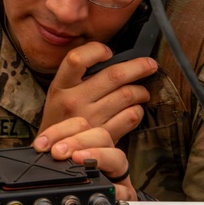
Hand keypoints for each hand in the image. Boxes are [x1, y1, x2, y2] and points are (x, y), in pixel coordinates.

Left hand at [33, 117, 136, 201]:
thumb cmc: (68, 184)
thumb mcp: (55, 166)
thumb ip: (48, 158)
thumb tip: (34, 153)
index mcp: (87, 143)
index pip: (78, 125)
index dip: (58, 131)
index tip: (41, 144)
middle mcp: (104, 153)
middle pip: (100, 134)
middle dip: (77, 141)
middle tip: (58, 153)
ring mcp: (116, 173)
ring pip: (117, 156)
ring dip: (97, 155)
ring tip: (79, 161)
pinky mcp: (124, 193)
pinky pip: (126, 189)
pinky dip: (116, 190)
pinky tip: (104, 189)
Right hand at [39, 42, 157, 142]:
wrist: (53, 154)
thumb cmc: (60, 119)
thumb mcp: (58, 94)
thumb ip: (78, 77)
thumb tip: (113, 59)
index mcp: (60, 86)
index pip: (76, 59)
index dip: (96, 50)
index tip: (109, 52)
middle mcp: (73, 101)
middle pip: (114, 75)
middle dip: (138, 67)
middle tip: (149, 65)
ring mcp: (89, 120)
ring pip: (127, 95)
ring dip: (141, 91)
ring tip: (142, 92)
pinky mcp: (103, 136)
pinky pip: (131, 117)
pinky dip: (138, 110)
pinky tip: (134, 109)